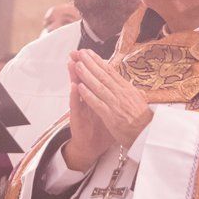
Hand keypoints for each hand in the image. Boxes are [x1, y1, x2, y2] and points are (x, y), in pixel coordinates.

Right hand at [63, 57, 113, 171]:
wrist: (91, 146)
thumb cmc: (101, 130)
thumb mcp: (112, 113)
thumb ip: (115, 100)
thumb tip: (127, 89)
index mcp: (96, 97)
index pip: (94, 79)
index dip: (93, 66)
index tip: (91, 53)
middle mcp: (85, 101)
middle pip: (83, 80)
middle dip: (81, 65)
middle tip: (77, 51)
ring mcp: (80, 109)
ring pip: (76, 90)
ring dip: (74, 76)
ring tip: (72, 63)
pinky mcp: (76, 119)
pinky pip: (76, 107)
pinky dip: (75, 96)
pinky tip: (74, 86)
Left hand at [71, 49, 152, 149]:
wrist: (149, 135)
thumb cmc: (143, 120)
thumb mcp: (138, 100)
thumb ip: (130, 91)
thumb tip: (126, 82)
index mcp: (127, 89)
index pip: (110, 71)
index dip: (98, 61)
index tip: (88, 53)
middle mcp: (121, 93)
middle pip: (103, 75)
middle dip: (90, 63)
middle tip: (79, 52)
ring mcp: (116, 104)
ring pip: (99, 86)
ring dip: (86, 75)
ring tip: (76, 65)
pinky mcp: (111, 116)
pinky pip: (97, 103)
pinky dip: (88, 95)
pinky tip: (79, 87)